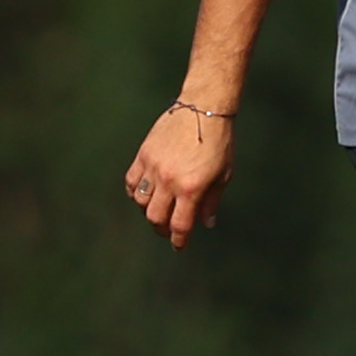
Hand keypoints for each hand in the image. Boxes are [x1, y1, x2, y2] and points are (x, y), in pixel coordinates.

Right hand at [124, 101, 234, 247]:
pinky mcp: (143, 155)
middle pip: (156, 217)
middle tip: (168, 231)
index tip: (179, 246)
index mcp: (191, 188)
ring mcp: (153, 167)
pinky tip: (144, 195)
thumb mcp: (223, 174)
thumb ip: (212, 201)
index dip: (179, 240)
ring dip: (148, 212)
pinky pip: (131, 182)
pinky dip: (135, 192)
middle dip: (162, 229)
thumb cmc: (219, 142)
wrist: (203, 109)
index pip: (180, 225)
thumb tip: (206, 224)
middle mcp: (169, 181)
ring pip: (141, 202)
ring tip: (158, 211)